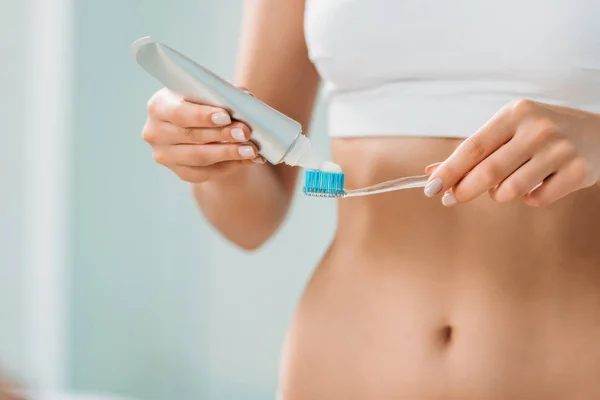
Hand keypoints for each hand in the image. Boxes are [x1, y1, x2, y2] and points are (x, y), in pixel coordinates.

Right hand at [142, 88, 264, 182]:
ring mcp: (166, 156)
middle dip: (222, 135)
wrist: (197, 124)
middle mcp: (156, 133)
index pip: (179, 113)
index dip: (202, 116)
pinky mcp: (180, 172)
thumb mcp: (208, 92)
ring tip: (251, 150)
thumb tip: (245, 100)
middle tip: (246, 133)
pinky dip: (229, 165)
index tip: (226, 116)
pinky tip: (247, 160)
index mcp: (158, 106)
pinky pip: (206, 172)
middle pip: (191, 137)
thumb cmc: (203, 102)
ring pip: (199, 158)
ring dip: (228, 153)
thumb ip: (223, 92)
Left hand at [424, 99, 599, 206]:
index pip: (473, 147)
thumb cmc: (539, 132)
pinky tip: (537, 183)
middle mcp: (539, 128)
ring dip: (500, 194)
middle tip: (451, 198)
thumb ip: (473, 152)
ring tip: (507, 183)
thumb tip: (432, 172)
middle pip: (488, 172)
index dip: (449, 170)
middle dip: (464, 190)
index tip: (431, 187)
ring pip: (510, 190)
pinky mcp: (578, 172)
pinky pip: (537, 199)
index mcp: (515, 113)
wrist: (598, 133)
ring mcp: (561, 150)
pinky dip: (529, 198)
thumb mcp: (507, 130)